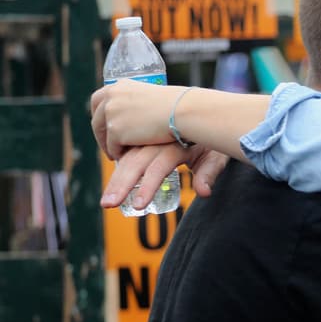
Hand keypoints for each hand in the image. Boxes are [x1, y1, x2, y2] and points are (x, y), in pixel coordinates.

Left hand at [91, 79, 186, 158]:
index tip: (105, 125)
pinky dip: (117, 153)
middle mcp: (111, 98)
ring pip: (103, 135)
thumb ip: (137, 102)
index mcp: (119, 86)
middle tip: (108, 144)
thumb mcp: (150, 96)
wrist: (181, 111)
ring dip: (108, 145)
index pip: (98, 100)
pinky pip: (112, 147)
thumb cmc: (176, 106)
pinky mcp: (115, 131)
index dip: (99, 115)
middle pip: (97, 119)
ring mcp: (111, 114)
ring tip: (116, 154)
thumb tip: (134, 116)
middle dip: (101, 133)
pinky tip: (125, 158)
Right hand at [100, 144, 228, 209]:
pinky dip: (115, 163)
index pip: (158, 168)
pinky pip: (124, 150)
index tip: (138, 206)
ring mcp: (147, 138)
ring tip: (105, 202)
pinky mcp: (141, 137)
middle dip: (120, 185)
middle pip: (134, 163)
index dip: (147, 187)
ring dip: (114, 180)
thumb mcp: (214, 157)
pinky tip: (112, 183)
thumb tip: (204, 192)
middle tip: (108, 205)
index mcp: (176, 146)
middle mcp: (157, 141)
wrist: (204, 114)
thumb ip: (208, 173)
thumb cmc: (210, 142)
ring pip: (126, 158)